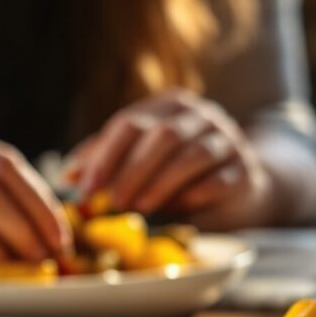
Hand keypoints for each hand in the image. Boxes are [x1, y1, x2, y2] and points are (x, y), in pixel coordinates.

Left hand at [65, 90, 273, 227]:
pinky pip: (219, 180)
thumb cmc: (182, 173)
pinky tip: (177, 211)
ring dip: (161, 183)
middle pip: (162, 135)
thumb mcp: (143, 160)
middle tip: (113, 202)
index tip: (86, 188)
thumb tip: (69, 177)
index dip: (105, 156)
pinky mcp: (246, 170)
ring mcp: (228, 139)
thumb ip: (110, 161)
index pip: (131, 123)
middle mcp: (202, 115)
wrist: (240, 187)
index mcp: (170, 105)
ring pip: (192, 155)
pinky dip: (195, 196)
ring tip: (140, 208)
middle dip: (132, 170)